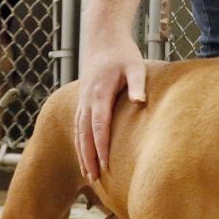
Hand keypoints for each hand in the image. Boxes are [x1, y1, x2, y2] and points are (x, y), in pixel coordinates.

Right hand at [74, 31, 146, 182]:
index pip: (99, 126)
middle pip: (85, 135)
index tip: (105, 166)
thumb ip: (137, 84)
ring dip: (82, 155)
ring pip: (79, 133)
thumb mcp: (135, 66)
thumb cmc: (123, 53)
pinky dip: (80, 144)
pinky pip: (79, 127)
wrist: (102, 39)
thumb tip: (139, 101)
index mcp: (100, 93)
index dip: (101, 148)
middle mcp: (87, 100)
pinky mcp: (82, 101)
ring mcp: (82, 101)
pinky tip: (85, 158)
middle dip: (89, 158)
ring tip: (89, 176)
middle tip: (95, 179)